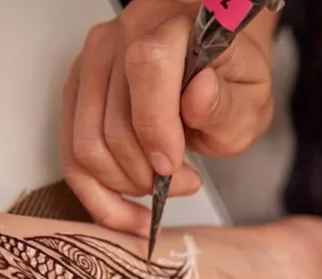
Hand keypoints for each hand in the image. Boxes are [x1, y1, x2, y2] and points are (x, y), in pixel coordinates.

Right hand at [61, 0, 275, 233]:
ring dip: (123, 184)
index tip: (173, 164)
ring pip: (85, 147)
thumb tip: (197, 96)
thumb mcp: (250, 96)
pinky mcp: (77, 94)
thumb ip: (228, 103)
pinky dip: (98, 195)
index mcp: (171, 25)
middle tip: (181, 181)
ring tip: (159, 185)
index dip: (156, 126)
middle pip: (110, 124)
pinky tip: (126, 211)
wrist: (208, 67)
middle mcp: (120, 38)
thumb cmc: (228, 81)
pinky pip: (71, 157)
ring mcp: (91, 65)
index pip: (147, 66)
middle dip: (145, 173)